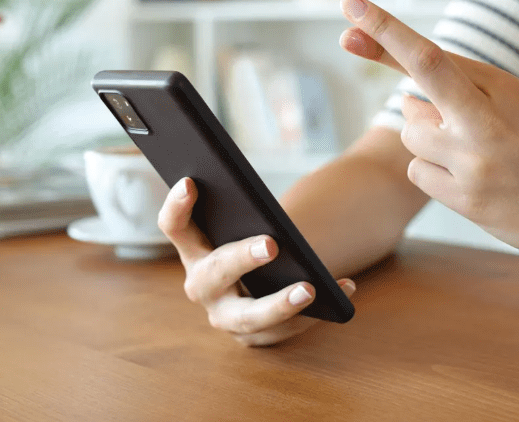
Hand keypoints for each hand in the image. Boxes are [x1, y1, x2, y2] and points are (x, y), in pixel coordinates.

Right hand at [157, 178, 356, 346]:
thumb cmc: (252, 235)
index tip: (191, 182)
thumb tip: (260, 198)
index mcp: (192, 248)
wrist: (268, 275)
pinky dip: (315, 312)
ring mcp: (223, 315)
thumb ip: (243, 208)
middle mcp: (201, 285)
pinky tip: (344, 288)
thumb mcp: (245, 221)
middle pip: (213, 274)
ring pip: (247, 317)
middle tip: (271, 244)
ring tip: (310, 288)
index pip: (174, 226)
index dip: (177, 206)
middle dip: (241, 259)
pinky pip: (283, 330)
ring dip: (280, 305)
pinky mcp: (252, 336)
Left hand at [338, 0, 518, 261]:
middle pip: (413, 96)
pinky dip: (434, 171)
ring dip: (430, 140)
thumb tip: (404, 96)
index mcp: (498, 89)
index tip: (351, 5)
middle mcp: (483, 125)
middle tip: (384, 64)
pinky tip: (472, 180)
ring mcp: (473, 166)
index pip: (431, 56)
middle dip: (405, 81)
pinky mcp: (466, 202)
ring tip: (475, 153)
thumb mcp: (514, 99)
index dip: (386, 30)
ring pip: (412, 137)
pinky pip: (418, 173)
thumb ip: (459, 87)